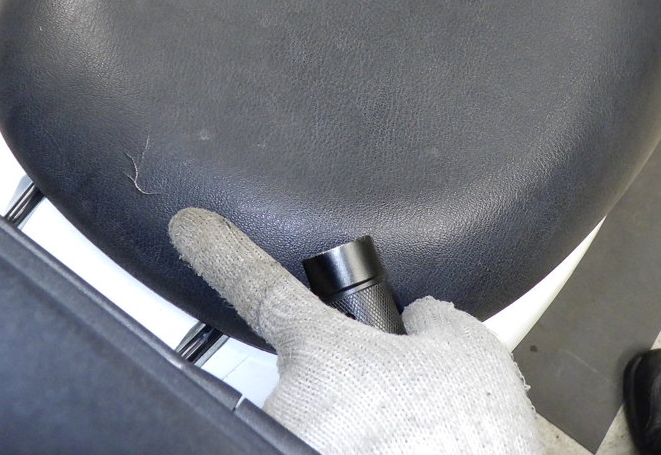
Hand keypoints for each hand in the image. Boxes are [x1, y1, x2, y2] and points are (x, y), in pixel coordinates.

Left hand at [169, 208, 543, 454]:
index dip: (222, 253)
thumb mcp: (467, 351)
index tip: (192, 228)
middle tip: (406, 413)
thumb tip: (416, 323)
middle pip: (311, 373)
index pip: (258, 286)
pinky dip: (363, 450)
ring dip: (361, 427)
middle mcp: (291, 406)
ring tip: (409, 441)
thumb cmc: (468, 442)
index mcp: (323, 353)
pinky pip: (326, 448)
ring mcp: (289, 448)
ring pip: (322, 423)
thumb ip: (428, 320)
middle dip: (354, 385)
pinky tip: (398, 452)